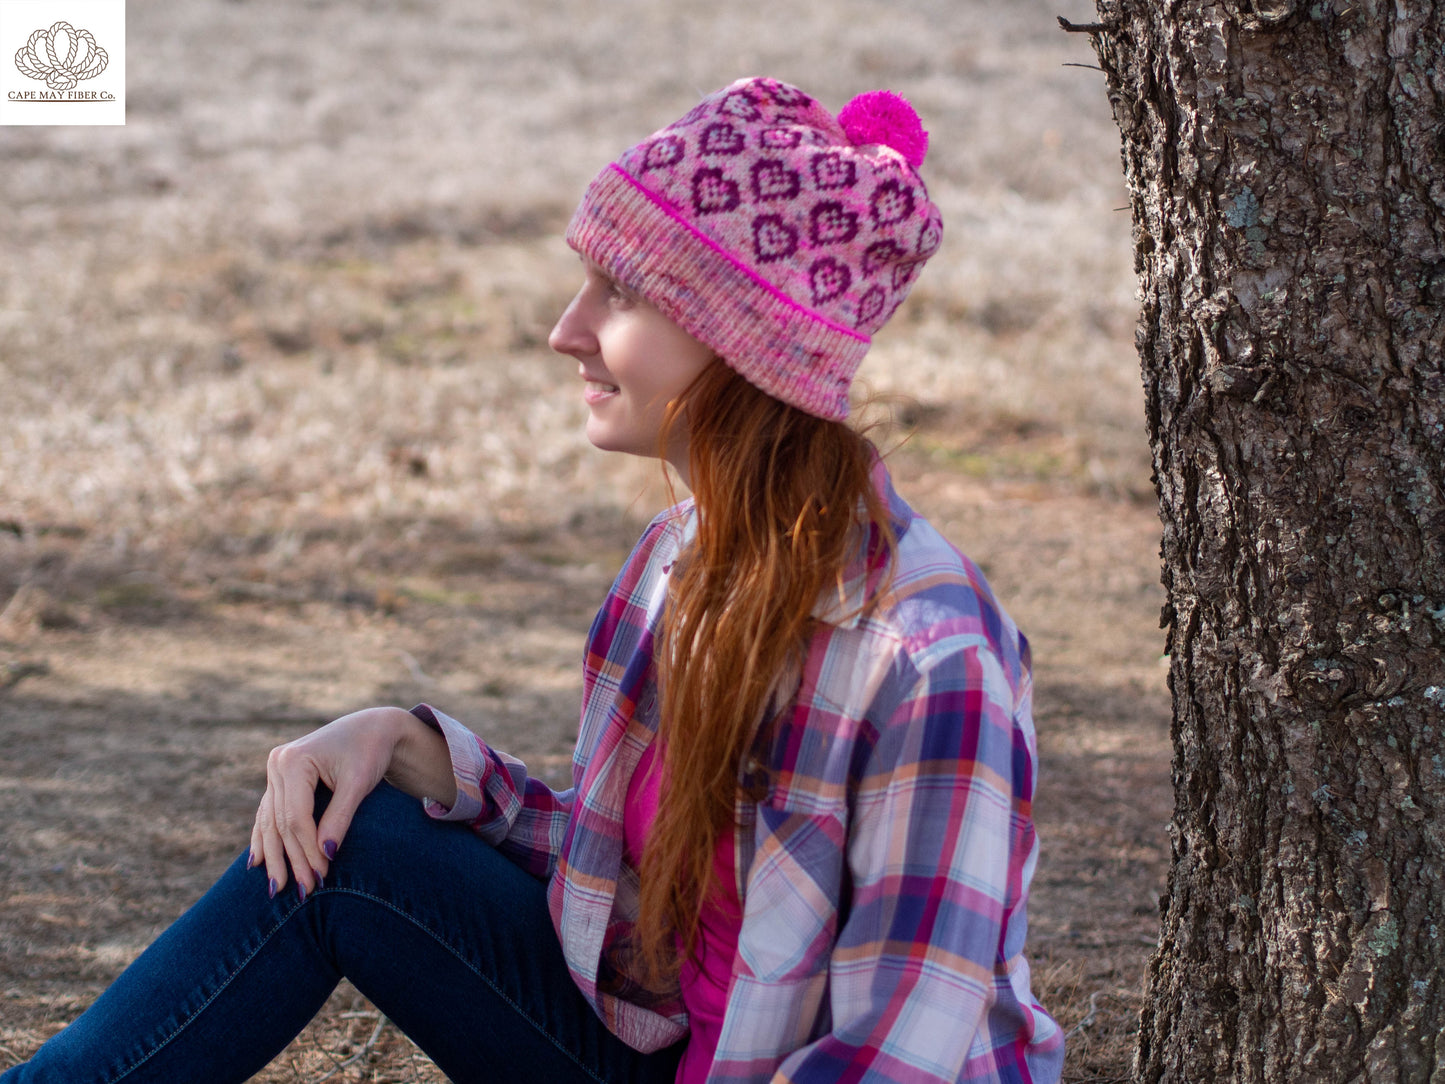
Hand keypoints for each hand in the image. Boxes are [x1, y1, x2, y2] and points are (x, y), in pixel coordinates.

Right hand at [248, 706, 416, 898]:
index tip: (321, 876)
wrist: (372, 728)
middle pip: (281, 823)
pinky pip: (269, 813)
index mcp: (293, 760)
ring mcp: (275, 771)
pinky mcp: (279, 779)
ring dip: (275, 856)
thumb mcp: (358, 783)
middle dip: (292, 860)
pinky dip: (266, 838)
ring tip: (277, 888)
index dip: (307, 850)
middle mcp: (277, 764)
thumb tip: (325, 857)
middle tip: (304, 892)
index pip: (296, 818)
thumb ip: (340, 818)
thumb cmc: (370, 751)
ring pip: (270, 822)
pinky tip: (258, 863)